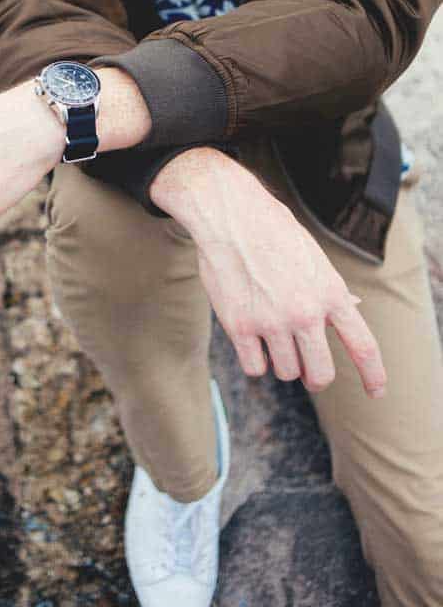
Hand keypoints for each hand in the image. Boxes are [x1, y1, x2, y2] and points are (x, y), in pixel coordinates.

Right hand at [149, 147, 387, 398]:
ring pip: (286, 372)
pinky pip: (255, 368)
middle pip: (321, 373)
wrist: (231, 215)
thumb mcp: (314, 258)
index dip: (373, 375)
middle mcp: (305, 312)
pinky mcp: (239, 327)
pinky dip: (255, 360)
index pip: (363, 346)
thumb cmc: (273, 232)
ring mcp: (271, 321)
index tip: (375, 391)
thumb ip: (332, 289)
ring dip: (281, 362)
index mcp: (330, 293)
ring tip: (272, 338)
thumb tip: (355, 307)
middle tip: (308, 372)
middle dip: (315, 377)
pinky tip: (251, 341)